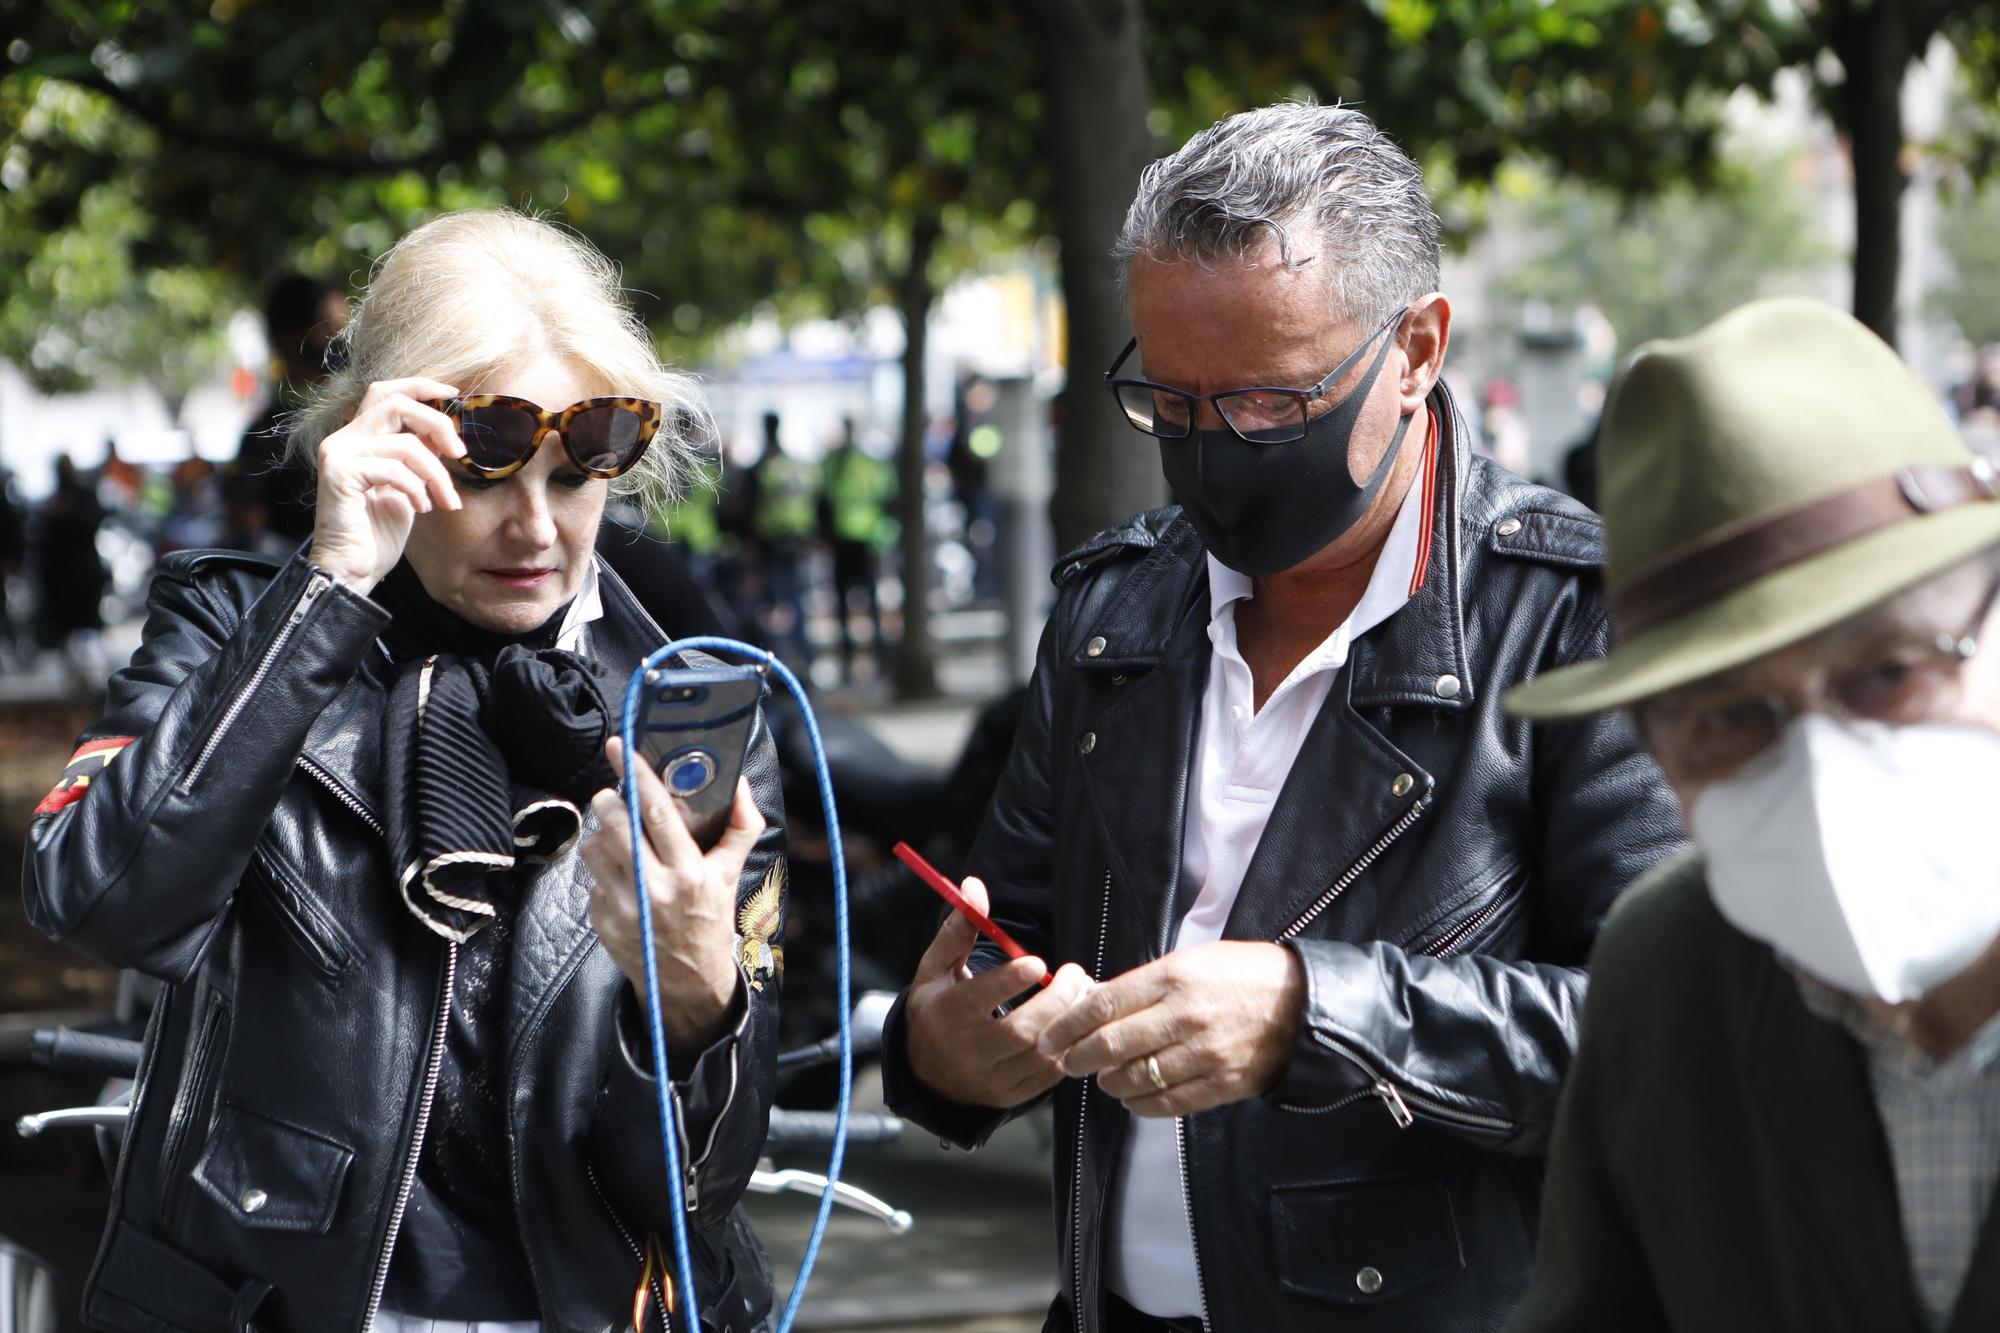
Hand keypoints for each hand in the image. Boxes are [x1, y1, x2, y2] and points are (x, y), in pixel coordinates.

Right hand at [307, 378, 465, 594]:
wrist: (353, 569)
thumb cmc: (378, 531)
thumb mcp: (408, 485)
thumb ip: (418, 455)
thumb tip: (444, 432)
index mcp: (358, 437)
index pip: (386, 391)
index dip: (421, 387)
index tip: (455, 396)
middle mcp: (342, 439)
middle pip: (394, 402)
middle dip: (436, 423)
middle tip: (460, 452)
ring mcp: (337, 454)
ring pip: (404, 443)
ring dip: (436, 473)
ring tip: (445, 499)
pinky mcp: (339, 474)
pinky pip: (394, 469)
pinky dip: (416, 488)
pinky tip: (420, 507)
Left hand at [581, 738, 762, 1048]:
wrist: (686, 981)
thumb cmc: (710, 919)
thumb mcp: (730, 874)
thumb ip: (740, 827)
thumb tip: (740, 783)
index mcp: (689, 872)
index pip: (656, 811)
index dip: (636, 774)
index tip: (620, 747)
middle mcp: (654, 888)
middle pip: (615, 824)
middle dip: (609, 800)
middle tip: (613, 794)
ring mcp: (624, 906)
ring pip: (595, 848)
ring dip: (603, 835)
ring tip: (621, 840)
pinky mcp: (602, 919)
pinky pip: (591, 879)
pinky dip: (604, 872)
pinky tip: (623, 880)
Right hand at [903, 874, 1094, 1108]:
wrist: (928, 1073)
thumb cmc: (937, 1007)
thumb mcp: (937, 967)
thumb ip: (958, 928)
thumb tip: (974, 886)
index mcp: (947, 1015)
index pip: (978, 1000)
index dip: (1009, 982)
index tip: (1038, 962)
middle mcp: (968, 1051)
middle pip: (1020, 1031)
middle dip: (1056, 1000)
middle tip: (1076, 973)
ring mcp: (992, 1079)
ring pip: (1041, 1055)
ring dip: (1071, 1022)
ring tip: (1083, 992)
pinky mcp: (1012, 1096)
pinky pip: (1050, 1076)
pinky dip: (1070, 1047)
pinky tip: (1078, 1022)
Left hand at [1036, 942, 1303, 1117]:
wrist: (1303, 1003)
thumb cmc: (1241, 974)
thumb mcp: (1191, 961)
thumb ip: (1144, 984)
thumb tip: (1094, 1005)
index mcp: (1174, 978)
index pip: (1104, 1004)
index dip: (1068, 1025)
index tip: (1050, 1038)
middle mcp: (1185, 1016)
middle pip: (1111, 1045)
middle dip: (1078, 1058)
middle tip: (1066, 1062)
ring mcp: (1205, 1054)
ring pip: (1136, 1078)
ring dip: (1108, 1082)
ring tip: (1102, 1077)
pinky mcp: (1222, 1085)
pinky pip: (1167, 1104)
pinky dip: (1140, 1103)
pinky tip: (1131, 1095)